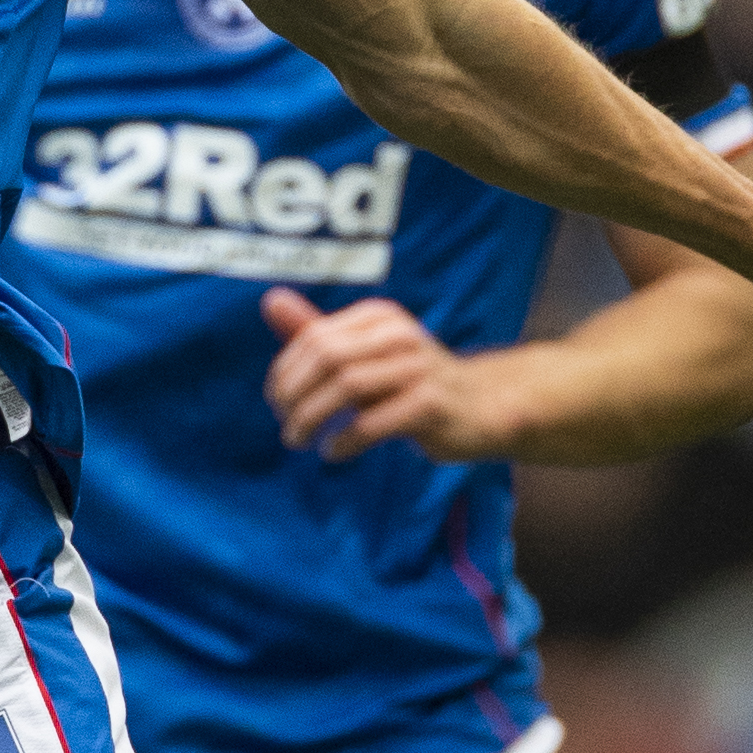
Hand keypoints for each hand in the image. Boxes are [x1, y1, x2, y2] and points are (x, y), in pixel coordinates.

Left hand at [260, 288, 521, 462]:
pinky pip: (373, 422)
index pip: (314, 338)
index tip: (278, 403)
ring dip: (312, 419)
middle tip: (287, 427)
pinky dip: (344, 440)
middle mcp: (398, 335)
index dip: (286, 372)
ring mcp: (418, 367)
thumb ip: (318, 331)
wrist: (482, 407)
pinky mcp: (431, 404)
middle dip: (295, 395)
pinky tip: (334, 451)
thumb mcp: (364, 355)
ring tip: (299, 441)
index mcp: (378, 317)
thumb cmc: (411, 382)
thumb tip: (270, 300)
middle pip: (327, 358)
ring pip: (347, 387)